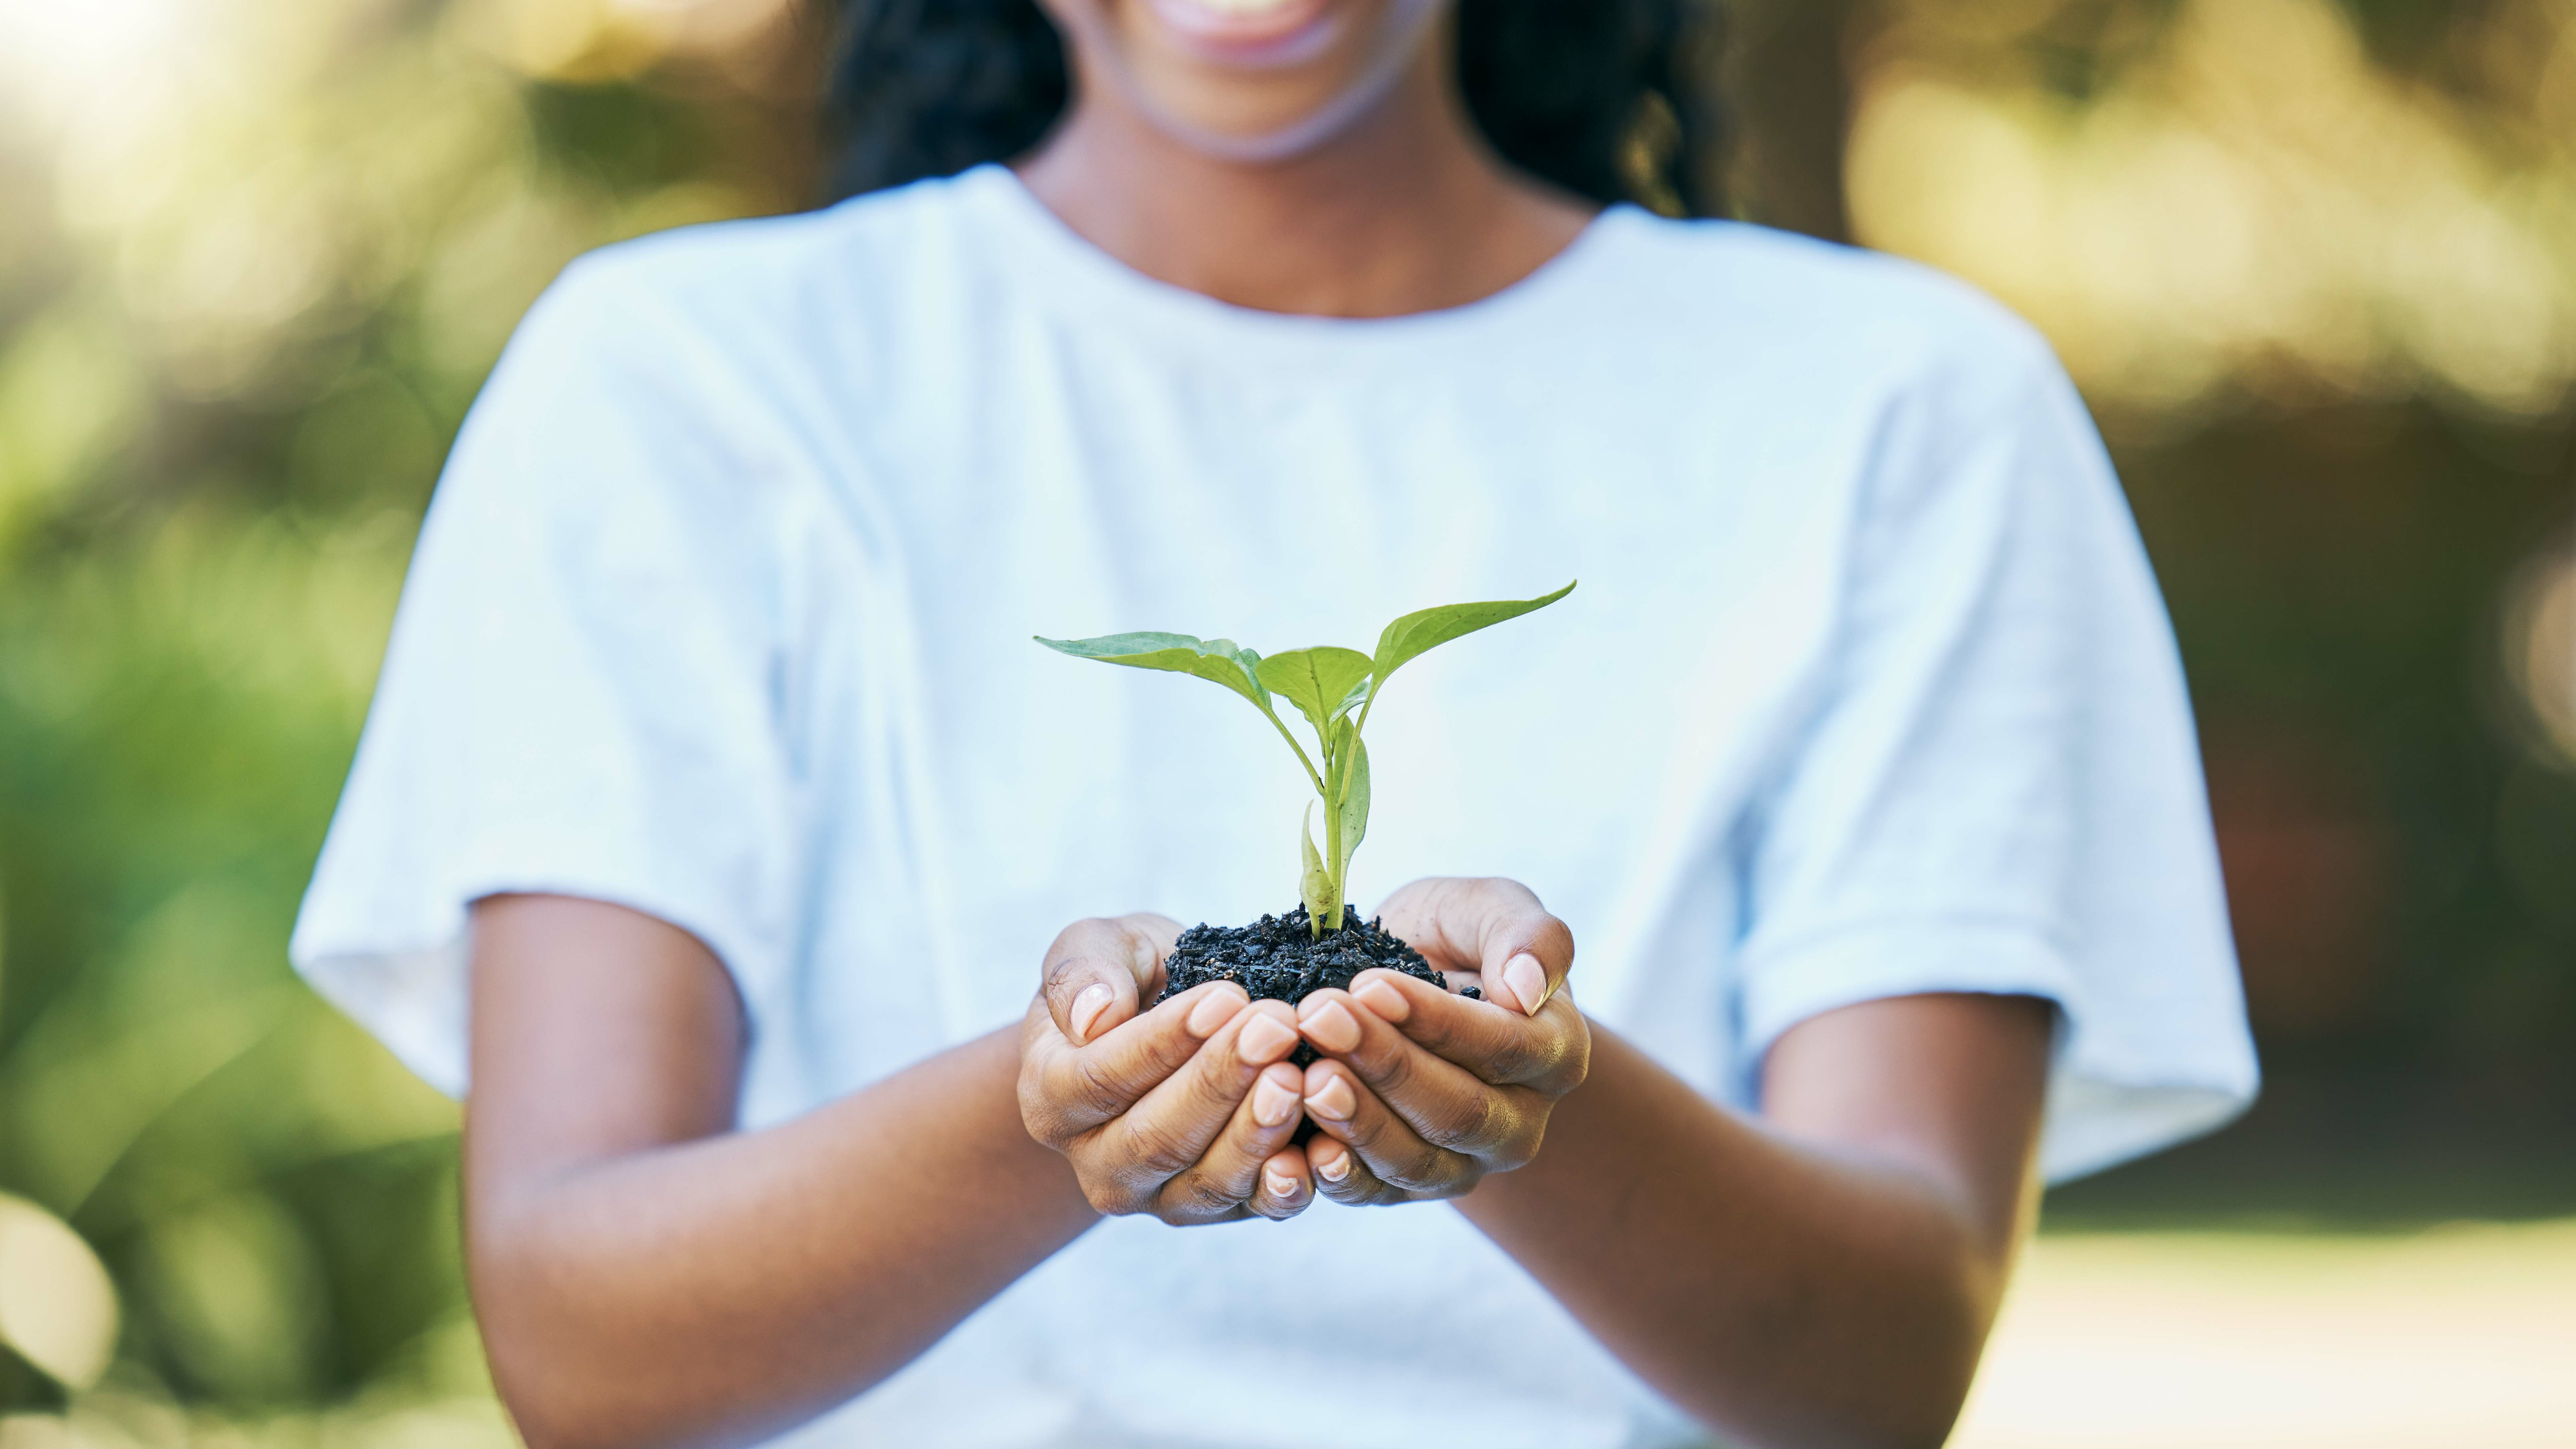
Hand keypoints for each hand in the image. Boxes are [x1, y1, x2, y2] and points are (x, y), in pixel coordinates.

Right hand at [1017, 914, 1316, 1223]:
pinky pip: (1254, 1209)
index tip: (1226, 997)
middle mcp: (1098, 1163)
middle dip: (1221, 1081)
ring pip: (1206, 1181)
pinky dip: (1288, 1185)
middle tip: (1277, 1027)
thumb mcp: (1098, 949)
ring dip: (1256, 1131)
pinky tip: (1321, 1149)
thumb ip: (1082, 973)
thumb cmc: (1129, 980)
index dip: (1164, 1042)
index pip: (1102, 1079)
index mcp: (1050, 1098)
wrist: (1164, 1023)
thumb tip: (1094, 1017)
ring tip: (1297, 1076)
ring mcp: (1159, 1196)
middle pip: (1155, 1138)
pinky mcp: (1221, 1210)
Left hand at [1289, 878, 1587, 1203]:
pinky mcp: (1406, 1188)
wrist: (1401, 991)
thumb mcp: (1487, 910)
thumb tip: (1528, 988)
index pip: (1504, 1046)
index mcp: (1554, 1053)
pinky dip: (1340, 1177)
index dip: (1436, 1020)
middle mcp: (1518, 1124)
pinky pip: (1375, 1194)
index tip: (1369, 983)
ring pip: (1416, 1160)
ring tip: (1308, 1076)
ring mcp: (1464, 1164)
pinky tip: (1304, 1148)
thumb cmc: (1452, 943)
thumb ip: (1525, 935)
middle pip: (1459, 1111)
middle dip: (1386, 1064)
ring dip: (1358, 1120)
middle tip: (1320, 1018)